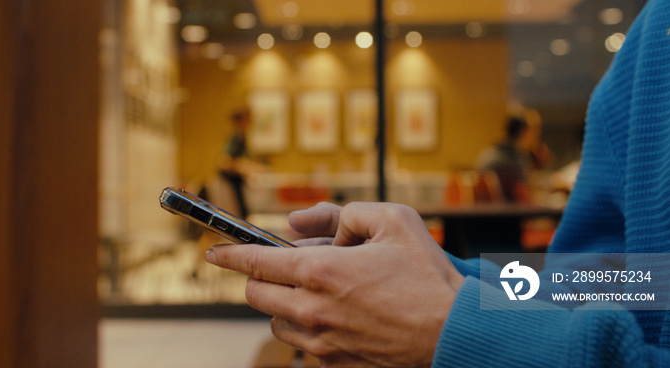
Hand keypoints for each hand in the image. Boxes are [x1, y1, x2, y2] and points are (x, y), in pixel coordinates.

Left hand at [205, 202, 464, 366]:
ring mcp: (322, 342)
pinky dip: (307, 327)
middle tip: (282, 267)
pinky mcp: (336, 363)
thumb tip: (298, 222)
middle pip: (257, 296)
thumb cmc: (427, 275)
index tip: (214, 253)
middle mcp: (313, 309)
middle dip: (260, 278)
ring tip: (317, 291)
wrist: (455, 332)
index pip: (254, 262)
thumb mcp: (390, 219)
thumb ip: (338, 213)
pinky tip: (336, 315)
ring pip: (276, 323)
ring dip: (284, 304)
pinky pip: (303, 345)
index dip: (228, 255)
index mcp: (321, 271)